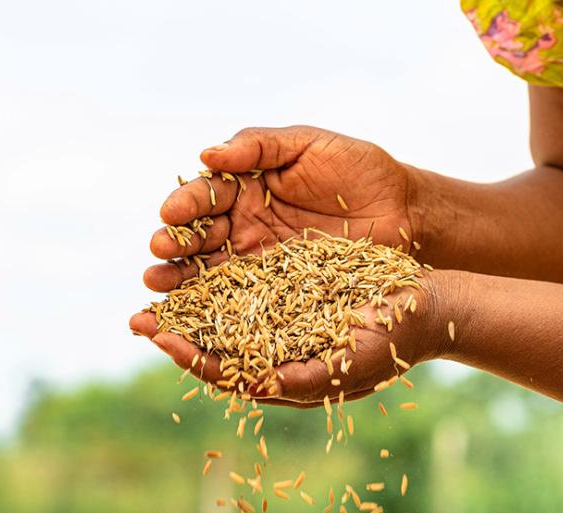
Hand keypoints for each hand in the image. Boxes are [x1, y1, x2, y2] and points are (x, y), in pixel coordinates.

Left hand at [129, 270, 450, 407]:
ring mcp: (279, 318)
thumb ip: (306, 378)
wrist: (426, 302)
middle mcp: (273, 350)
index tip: (162, 339)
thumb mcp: (354, 361)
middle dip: (176, 331)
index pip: (226, 372)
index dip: (192, 357)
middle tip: (138, 318)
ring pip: (222, 311)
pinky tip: (197, 250)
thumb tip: (260, 387)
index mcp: (282, 376)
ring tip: (158, 280)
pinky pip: (243, 280)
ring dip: (189, 297)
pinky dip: (217, 269)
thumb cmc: (395, 338)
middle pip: (213, 344)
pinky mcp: (287, 286)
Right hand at [143, 126, 419, 292]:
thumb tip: (206, 155)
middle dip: (174, 244)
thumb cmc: (360, 169)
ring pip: (209, 273)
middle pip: (198, 238)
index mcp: (245, 188)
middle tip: (159, 249)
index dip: (187, 205)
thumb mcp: (309, 145)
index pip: (206, 196)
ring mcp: (258, 263)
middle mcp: (244, 226)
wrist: (405, 211)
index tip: (172, 213)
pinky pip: (241, 302)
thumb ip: (259, 146)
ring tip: (158, 284)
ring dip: (180, 279)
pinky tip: (190, 316)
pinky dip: (213, 310)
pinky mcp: (279, 293)